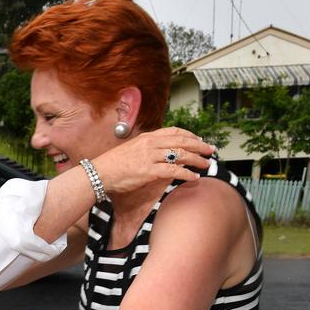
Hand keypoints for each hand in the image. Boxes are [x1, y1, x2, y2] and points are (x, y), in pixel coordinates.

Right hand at [95, 127, 214, 193]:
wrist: (99, 173)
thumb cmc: (112, 164)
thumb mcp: (131, 149)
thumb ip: (146, 149)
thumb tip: (159, 153)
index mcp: (146, 137)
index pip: (173, 131)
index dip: (189, 135)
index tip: (198, 140)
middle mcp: (150, 144)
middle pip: (181, 141)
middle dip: (199, 146)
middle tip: (210, 150)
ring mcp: (150, 157)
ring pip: (181, 155)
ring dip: (197, 160)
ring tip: (206, 164)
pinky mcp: (149, 171)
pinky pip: (174, 171)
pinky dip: (187, 174)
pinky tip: (194, 177)